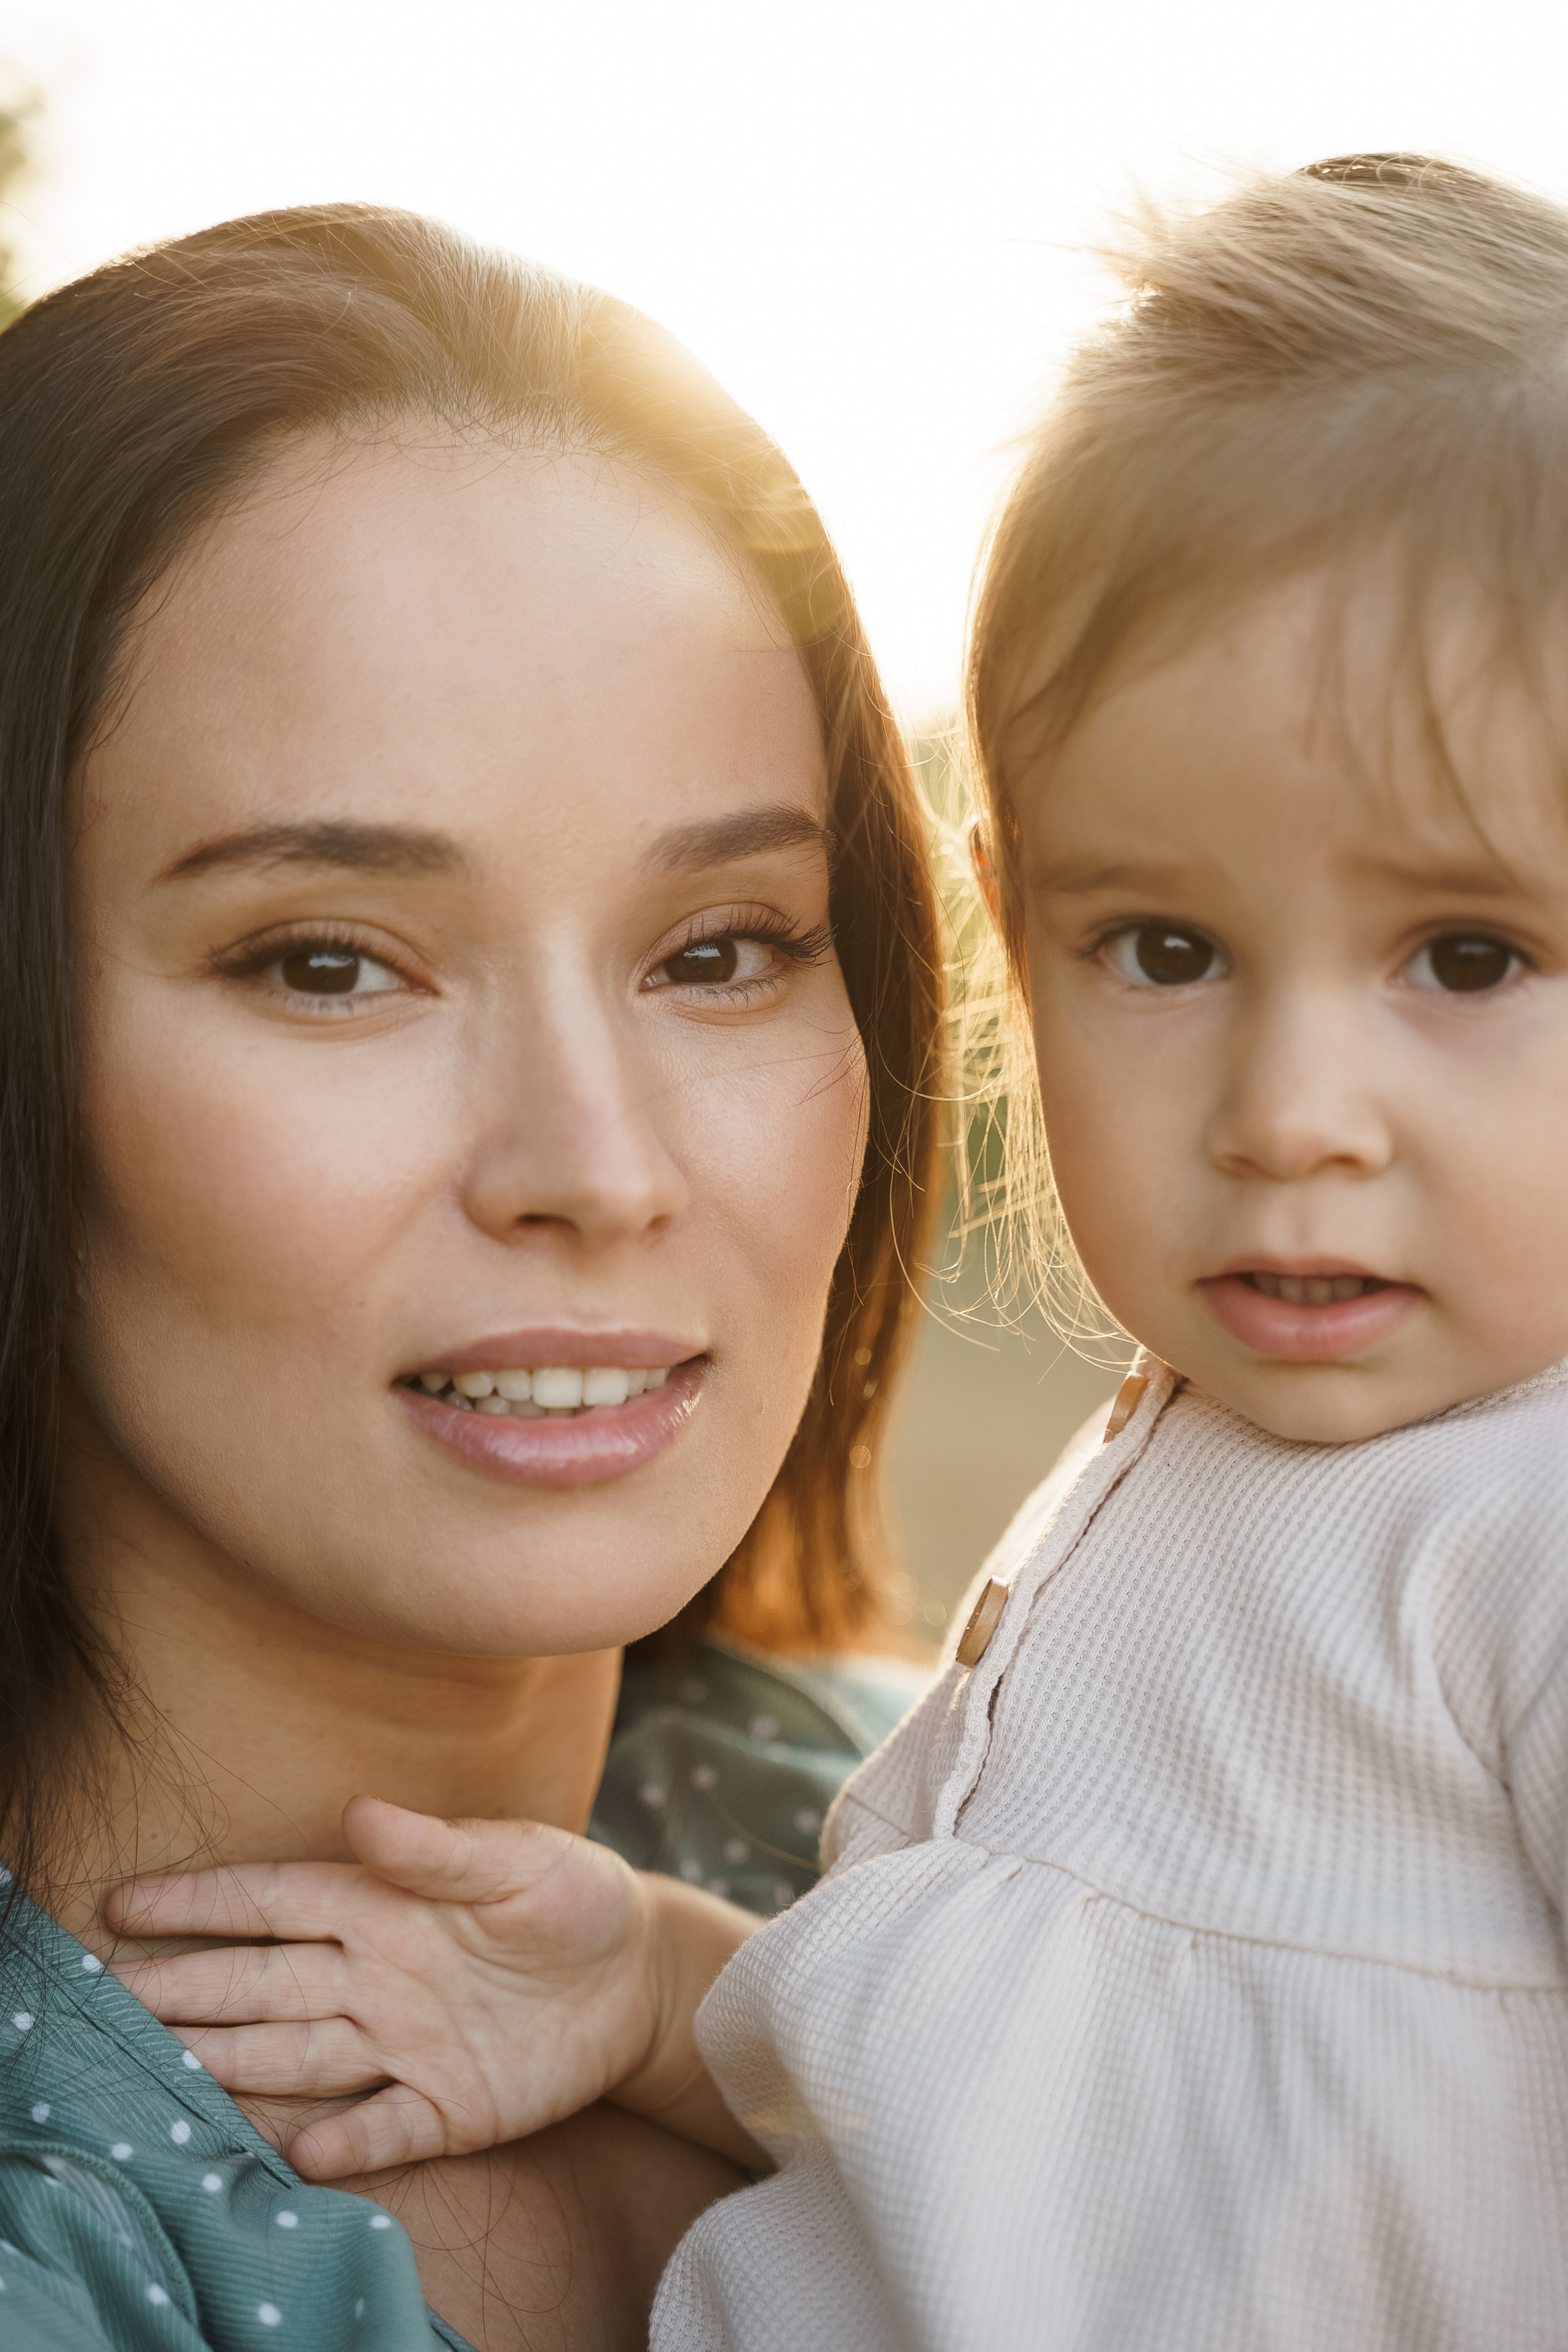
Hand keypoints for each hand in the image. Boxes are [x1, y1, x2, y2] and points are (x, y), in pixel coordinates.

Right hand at [105, 1795, 759, 2179]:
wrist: (639, 1975)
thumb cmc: (571, 1896)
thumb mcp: (516, 1858)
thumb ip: (436, 1847)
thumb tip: (358, 1810)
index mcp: (379, 1905)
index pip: (273, 1901)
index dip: (199, 1903)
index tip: (124, 1904)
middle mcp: (373, 1976)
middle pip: (262, 1983)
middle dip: (186, 1988)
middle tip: (110, 1997)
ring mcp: (403, 2045)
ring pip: (299, 2056)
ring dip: (237, 2064)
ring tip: (170, 2072)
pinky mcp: (446, 2107)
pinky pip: (382, 2128)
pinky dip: (344, 2143)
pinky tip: (299, 2151)